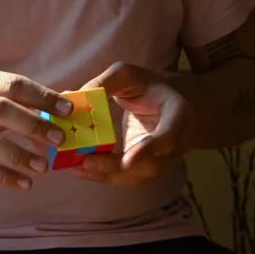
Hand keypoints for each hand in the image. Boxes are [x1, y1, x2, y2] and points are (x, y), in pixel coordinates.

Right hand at [0, 67, 72, 189]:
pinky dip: (1, 176)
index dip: (42, 97)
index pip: (14, 84)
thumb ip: (17, 99)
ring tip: (44, 167)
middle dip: (33, 124)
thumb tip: (59, 112)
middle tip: (60, 139)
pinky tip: (23, 183)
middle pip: (1, 110)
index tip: (67, 110)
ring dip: (18, 154)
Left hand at [74, 62, 193, 186]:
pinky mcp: (148, 169)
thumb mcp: (129, 74)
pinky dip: (104, 177)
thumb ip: (105, 83)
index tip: (127, 161)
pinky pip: (128, 179)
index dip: (148, 151)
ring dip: (106, 176)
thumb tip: (76, 97)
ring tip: (77, 167)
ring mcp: (163, 160)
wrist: (169, 104)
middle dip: (116, 167)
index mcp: (178, 115)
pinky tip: (82, 170)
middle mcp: (176, 144)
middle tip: (86, 161)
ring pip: (138, 177)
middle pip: (150, 165)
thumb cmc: (148, 86)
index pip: (168, 138)